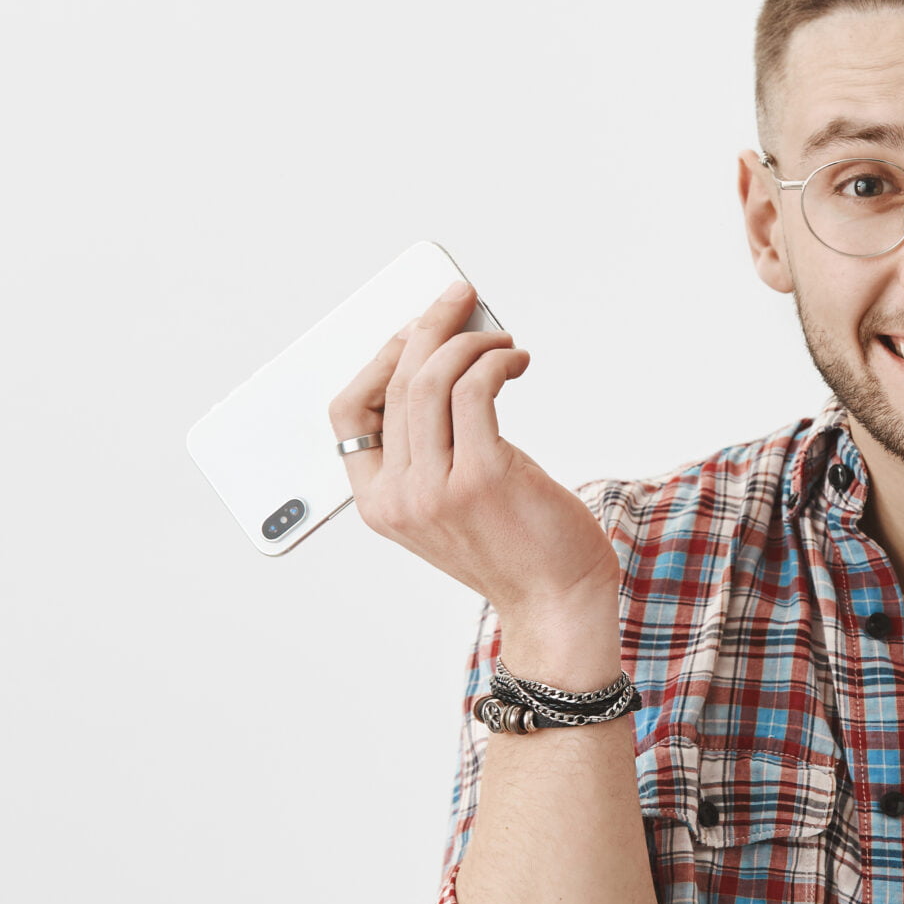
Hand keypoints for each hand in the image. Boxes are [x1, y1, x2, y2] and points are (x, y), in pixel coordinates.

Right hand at [330, 281, 622, 631]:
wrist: (556, 603)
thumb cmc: (515, 549)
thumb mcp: (451, 503)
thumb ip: (433, 448)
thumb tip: (444, 358)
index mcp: (379, 504)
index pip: (347, 413)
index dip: (377, 360)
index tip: (412, 331)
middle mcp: (399, 497)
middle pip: (395, 383)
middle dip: (426, 328)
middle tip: (458, 299)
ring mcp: (436, 489)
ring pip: (430, 379)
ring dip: (467, 341)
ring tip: (500, 339)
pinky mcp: (483, 477)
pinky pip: (474, 389)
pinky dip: (495, 361)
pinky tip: (516, 361)